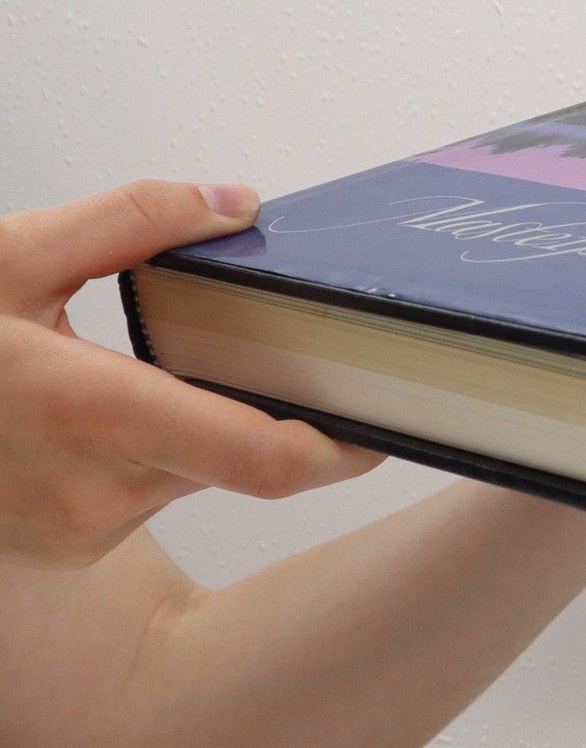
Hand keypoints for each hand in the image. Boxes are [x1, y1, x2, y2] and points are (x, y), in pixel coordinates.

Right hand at [0, 181, 381, 569]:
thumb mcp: (11, 255)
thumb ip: (133, 219)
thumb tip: (237, 201)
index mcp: (87, 412)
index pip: (260, 459)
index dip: (340, 449)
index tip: (385, 421)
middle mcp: (91, 492)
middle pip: (238, 457)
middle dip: (270, 410)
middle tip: (296, 359)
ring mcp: (76, 531)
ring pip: (194, 474)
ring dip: (203, 425)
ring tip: (172, 365)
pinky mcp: (65, 546)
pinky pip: (147, 494)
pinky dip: (154, 450)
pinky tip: (114, 404)